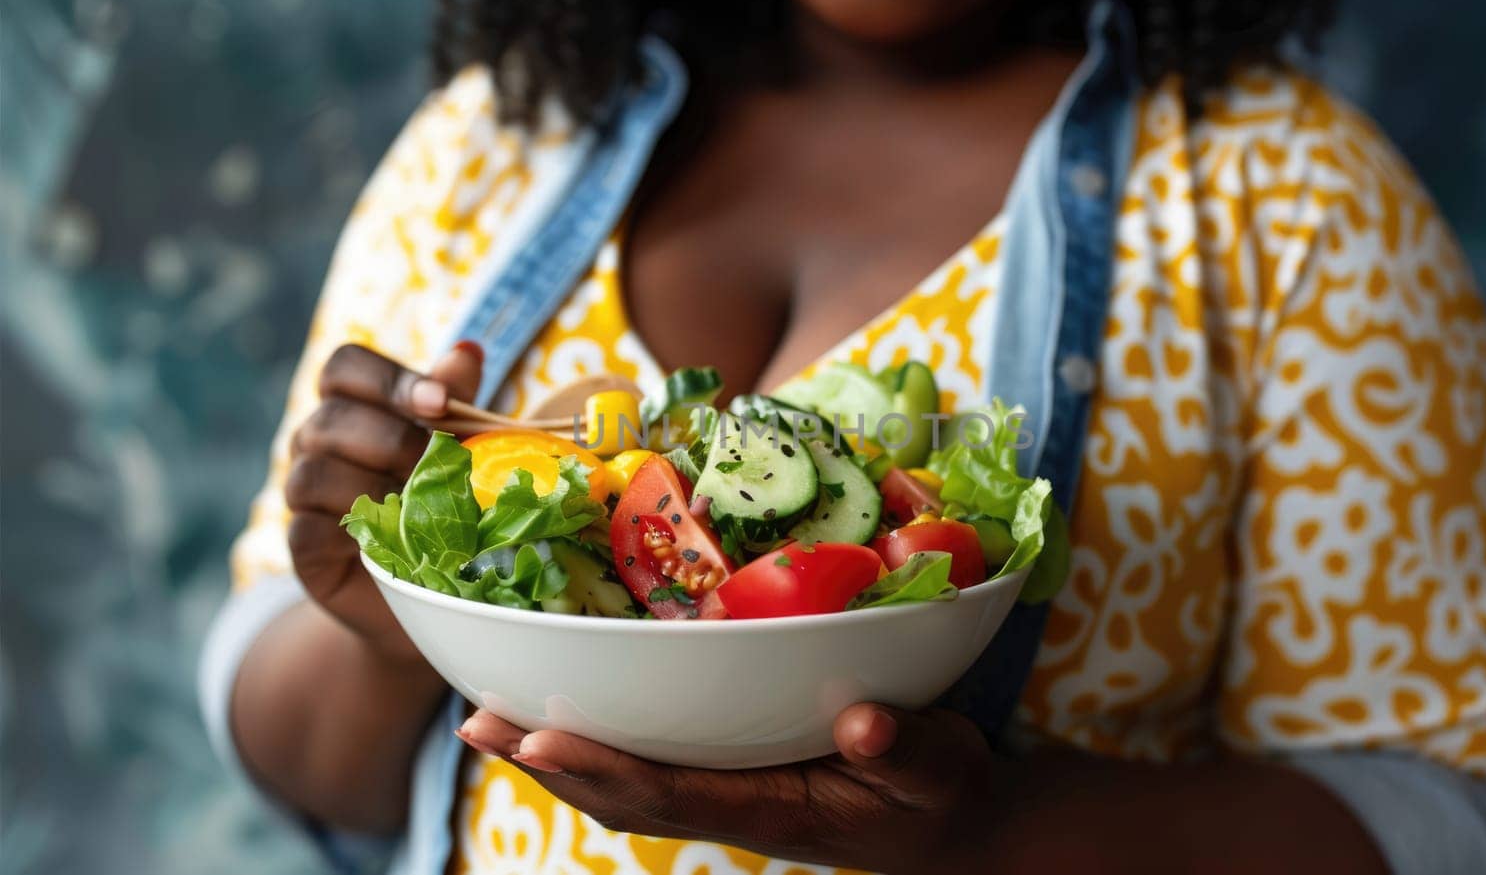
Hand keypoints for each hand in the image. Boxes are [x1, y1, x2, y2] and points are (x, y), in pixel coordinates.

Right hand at [286, 341, 481, 662]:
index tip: (439, 403)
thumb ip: (455, 404)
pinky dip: (350, 532)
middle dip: (392, 440)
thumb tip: (467, 350)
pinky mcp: (303, 547)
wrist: (431, 585)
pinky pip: (308, 528)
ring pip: (312, 473)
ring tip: (420, 508)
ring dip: (371, 488)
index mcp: (354, 405)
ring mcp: (304, 494)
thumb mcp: (458, 450)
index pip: (346, 366)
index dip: (388, 379)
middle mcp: (318, 441)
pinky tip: (389, 538)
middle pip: (330, 418)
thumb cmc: (446, 501)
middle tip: (437, 467)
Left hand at [455, 704, 995, 873]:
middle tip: (477, 723)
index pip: (669, 793)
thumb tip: (865, 726)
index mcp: (773, 809)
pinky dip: (598, 744)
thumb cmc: (940, 795)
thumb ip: (905, 750)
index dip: (601, 768)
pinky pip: (650, 766)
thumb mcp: (939, 771)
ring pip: (624, 785)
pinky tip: (565, 714)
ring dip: (557, 756)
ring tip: (488, 719)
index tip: (538, 737)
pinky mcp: (733, 776)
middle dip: (549, 762)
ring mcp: (729, 795)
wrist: (947, 831)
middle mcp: (735, 806)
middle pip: (621, 795)